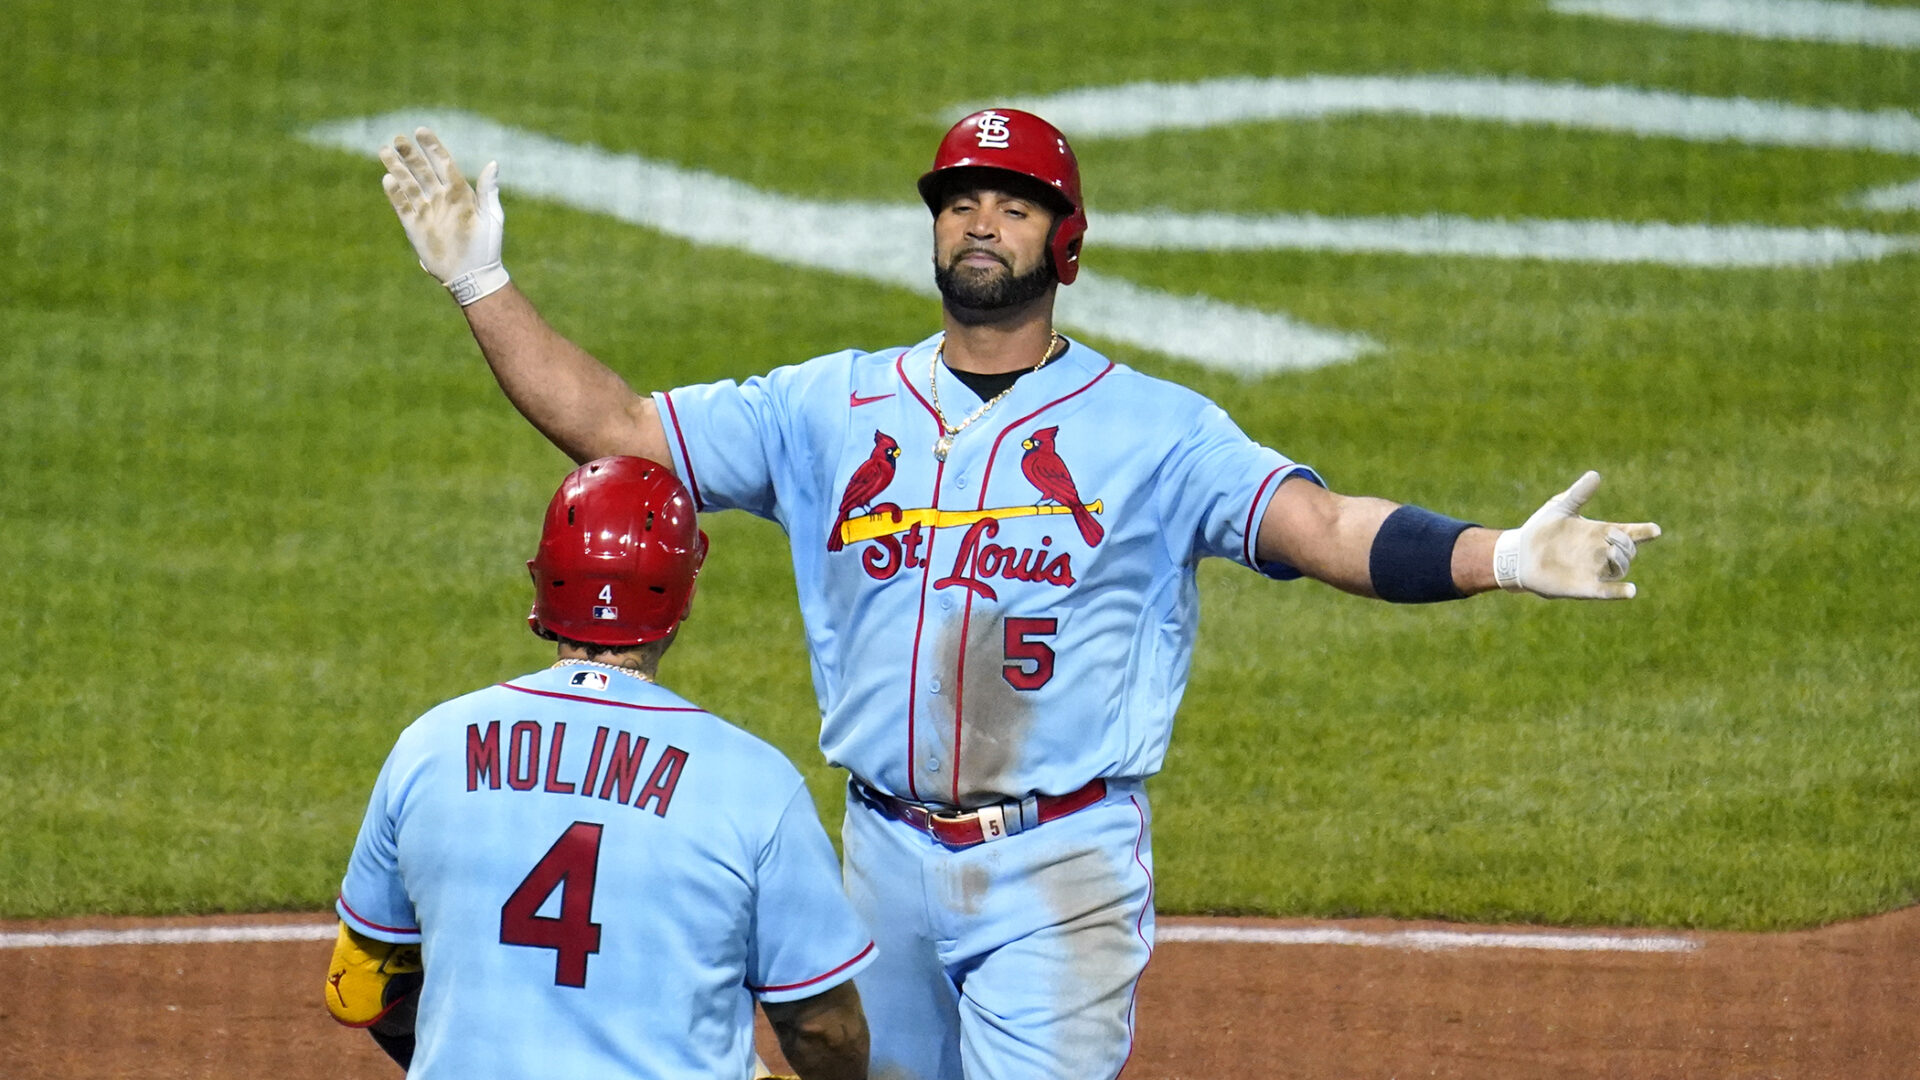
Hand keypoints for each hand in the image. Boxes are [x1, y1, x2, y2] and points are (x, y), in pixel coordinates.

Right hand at [379, 128, 508, 305]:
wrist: (472, 275)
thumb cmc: (487, 246)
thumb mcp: (491, 216)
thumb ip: (488, 190)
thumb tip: (493, 163)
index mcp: (460, 193)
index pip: (443, 163)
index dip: (432, 147)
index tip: (421, 131)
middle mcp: (440, 198)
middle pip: (421, 170)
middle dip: (410, 154)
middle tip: (398, 138)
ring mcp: (426, 211)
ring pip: (408, 184)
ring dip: (396, 168)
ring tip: (384, 150)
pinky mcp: (414, 226)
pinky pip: (402, 206)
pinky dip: (395, 193)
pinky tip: (387, 179)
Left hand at [1492, 471, 1660, 598]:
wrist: (1518, 554)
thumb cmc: (1540, 529)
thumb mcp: (1560, 508)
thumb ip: (1579, 493)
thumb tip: (1595, 474)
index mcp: (1599, 532)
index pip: (1630, 533)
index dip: (1644, 532)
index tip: (1655, 530)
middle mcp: (1600, 552)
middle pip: (1629, 550)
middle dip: (1627, 543)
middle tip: (1612, 536)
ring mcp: (1594, 570)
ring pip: (1620, 569)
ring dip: (1621, 561)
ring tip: (1611, 551)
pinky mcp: (1584, 587)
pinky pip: (1608, 592)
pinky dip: (1620, 592)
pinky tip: (1631, 591)